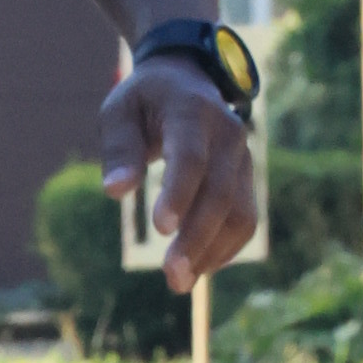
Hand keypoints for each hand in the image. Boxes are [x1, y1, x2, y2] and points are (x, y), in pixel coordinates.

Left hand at [99, 58, 257, 290]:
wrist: (187, 81)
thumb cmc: (145, 100)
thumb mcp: (119, 110)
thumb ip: (119, 148)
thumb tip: (115, 192)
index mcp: (192, 111)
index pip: (190, 156)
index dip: (179, 192)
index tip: (159, 229)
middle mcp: (227, 134)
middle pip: (220, 192)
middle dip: (196, 237)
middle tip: (171, 275)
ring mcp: (243, 158)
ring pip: (240, 212)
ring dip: (213, 251)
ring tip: (180, 282)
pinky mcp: (247, 179)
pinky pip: (245, 219)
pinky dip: (224, 248)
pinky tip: (198, 268)